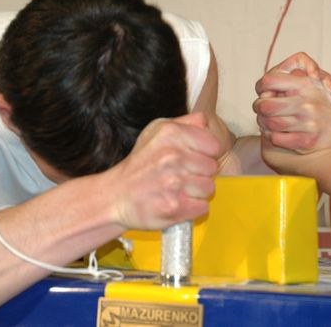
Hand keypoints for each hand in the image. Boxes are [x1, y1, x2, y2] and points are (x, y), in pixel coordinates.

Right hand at [105, 112, 219, 229]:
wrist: (116, 195)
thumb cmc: (141, 163)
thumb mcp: (157, 131)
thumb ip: (186, 123)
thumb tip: (205, 122)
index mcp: (172, 134)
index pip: (214, 145)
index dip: (206, 153)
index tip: (192, 158)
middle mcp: (173, 156)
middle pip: (212, 168)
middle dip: (200, 173)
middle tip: (181, 175)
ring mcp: (173, 182)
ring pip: (209, 188)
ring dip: (196, 191)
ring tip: (178, 189)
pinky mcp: (174, 207)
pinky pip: (202, 207)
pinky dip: (192, 208)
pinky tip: (177, 202)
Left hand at [253, 52, 330, 151]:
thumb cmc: (322, 105)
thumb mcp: (312, 85)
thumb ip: (292, 81)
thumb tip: (266, 90)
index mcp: (306, 85)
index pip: (270, 80)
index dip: (262, 86)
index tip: (263, 92)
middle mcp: (307, 104)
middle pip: (265, 105)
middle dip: (259, 107)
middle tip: (260, 109)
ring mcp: (308, 123)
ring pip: (269, 123)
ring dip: (263, 123)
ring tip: (265, 122)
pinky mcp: (307, 141)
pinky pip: (276, 138)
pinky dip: (271, 136)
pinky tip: (274, 134)